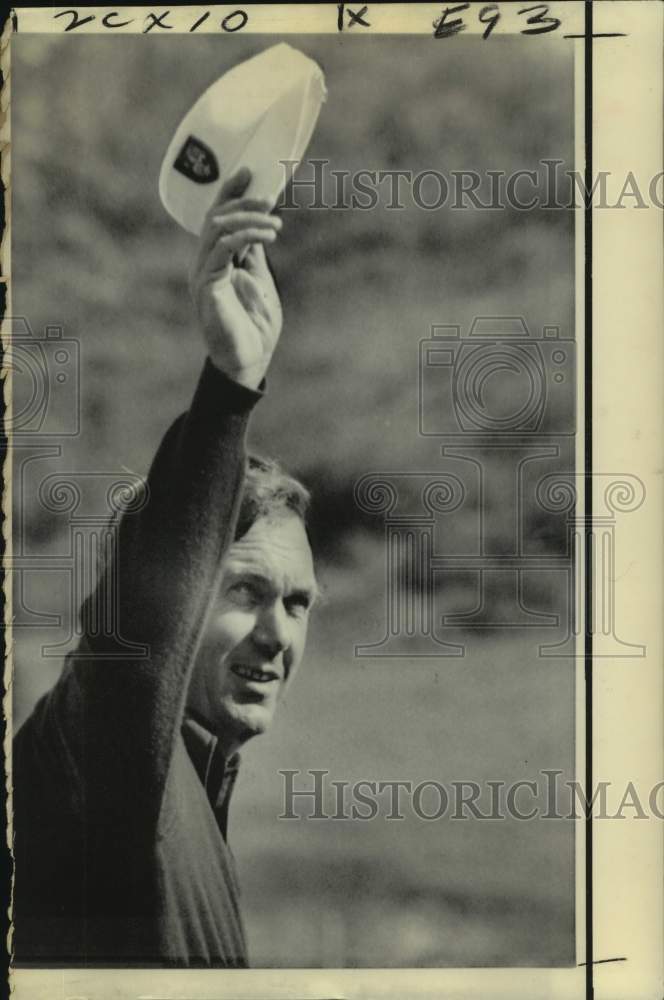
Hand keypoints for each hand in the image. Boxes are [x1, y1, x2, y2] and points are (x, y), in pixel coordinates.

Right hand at [189, 167, 283, 388]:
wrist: (250, 360)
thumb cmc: (254, 326)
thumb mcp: (260, 279)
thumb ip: (254, 252)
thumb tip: (261, 221)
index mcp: (216, 261)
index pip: (217, 217)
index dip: (230, 192)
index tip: (249, 172)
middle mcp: (205, 264)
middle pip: (215, 218)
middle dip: (242, 202)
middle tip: (269, 199)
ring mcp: (203, 275)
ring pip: (217, 230)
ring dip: (247, 219)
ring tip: (274, 224)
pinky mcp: (207, 287)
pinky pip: (220, 251)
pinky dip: (242, 237)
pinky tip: (265, 236)